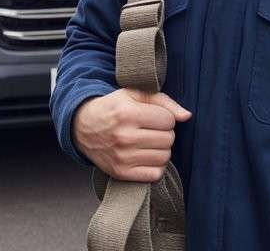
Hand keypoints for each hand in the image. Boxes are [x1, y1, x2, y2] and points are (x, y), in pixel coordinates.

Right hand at [72, 88, 191, 181]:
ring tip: (147, 142)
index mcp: (127, 113)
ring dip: (160, 150)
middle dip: (164, 133)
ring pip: (164, 157)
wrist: (83, 127)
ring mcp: (122, 157)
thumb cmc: (113, 108)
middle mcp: (124, 137)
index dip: (164, 117)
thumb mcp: (133, 94)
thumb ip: (163, 101)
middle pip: (168, 139)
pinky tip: (144, 156)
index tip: (152, 117)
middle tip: (150, 130)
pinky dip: (155, 166)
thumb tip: (186, 116)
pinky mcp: (121, 173)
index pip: (168, 120)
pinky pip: (155, 174)